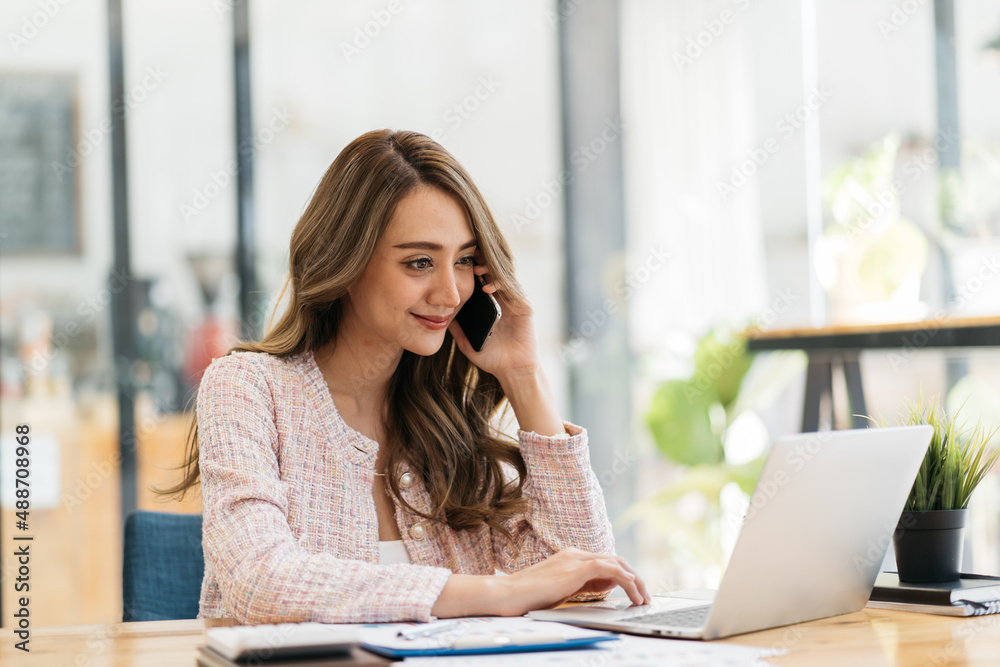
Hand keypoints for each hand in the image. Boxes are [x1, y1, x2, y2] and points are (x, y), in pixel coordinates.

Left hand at [447, 264, 538, 385]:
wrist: (511, 370)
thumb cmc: (490, 357)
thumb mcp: (466, 341)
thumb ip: (455, 328)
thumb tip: (438, 317)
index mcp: (489, 305)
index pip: (479, 280)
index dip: (469, 269)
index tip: (454, 263)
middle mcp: (502, 300)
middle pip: (491, 273)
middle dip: (479, 262)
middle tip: (466, 257)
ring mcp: (513, 302)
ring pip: (502, 276)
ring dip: (489, 269)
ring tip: (475, 268)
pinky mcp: (524, 306)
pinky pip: (513, 289)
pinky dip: (500, 285)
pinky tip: (487, 287)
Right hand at [493, 548, 650, 615]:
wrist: (507, 594)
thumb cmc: (528, 596)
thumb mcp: (560, 590)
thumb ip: (580, 585)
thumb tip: (604, 587)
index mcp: (569, 558)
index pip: (604, 561)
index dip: (622, 576)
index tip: (632, 592)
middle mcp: (574, 554)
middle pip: (614, 559)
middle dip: (634, 577)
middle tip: (644, 595)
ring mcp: (574, 559)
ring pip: (616, 562)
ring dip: (634, 580)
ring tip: (643, 598)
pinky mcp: (575, 568)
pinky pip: (609, 569)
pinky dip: (626, 579)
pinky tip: (633, 592)